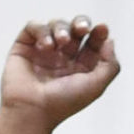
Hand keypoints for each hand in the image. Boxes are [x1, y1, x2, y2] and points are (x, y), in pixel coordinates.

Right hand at [0, 15, 120, 124]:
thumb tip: (110, 41)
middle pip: (75, 29)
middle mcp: (62, 58)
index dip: (98, 33)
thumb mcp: (96, 86)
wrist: (32, 110)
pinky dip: (42, 31)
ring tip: (62, 42)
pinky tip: (47, 45)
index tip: (102, 29)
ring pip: (56, 25)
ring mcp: (43, 51)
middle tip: (82, 29)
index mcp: (80, 67)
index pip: (92, 43)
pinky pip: (34, 26)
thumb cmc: (63, 102)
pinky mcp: (24, 47)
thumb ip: (110, 65)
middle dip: (81, 23)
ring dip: (62, 28)